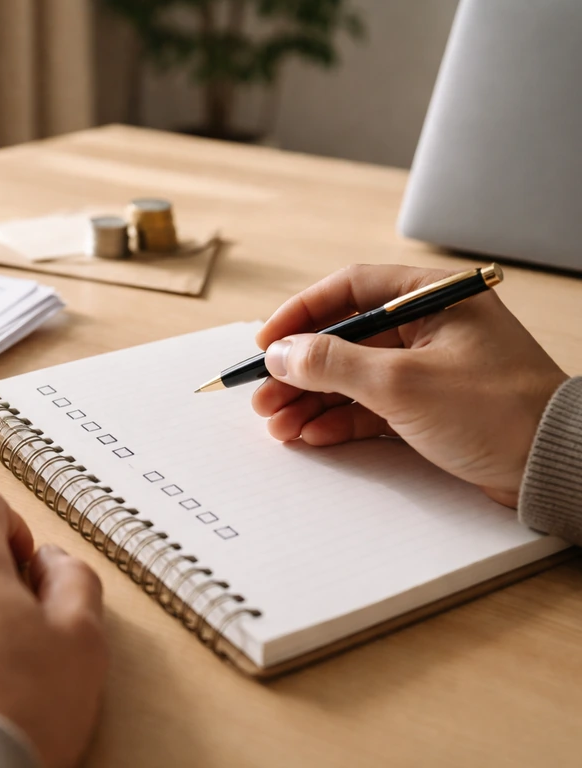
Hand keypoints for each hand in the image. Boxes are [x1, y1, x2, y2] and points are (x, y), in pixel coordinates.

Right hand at [251, 264, 567, 506]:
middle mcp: (427, 325)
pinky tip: (312, 435)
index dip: (300, 315)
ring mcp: (427, 367)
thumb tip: (282, 353)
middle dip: (299, 371)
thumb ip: (334, 363)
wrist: (554, 467)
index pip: (348, 290)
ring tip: (278, 425)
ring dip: (311, 400)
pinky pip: (369, 405)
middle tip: (264, 396)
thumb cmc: (498, 411)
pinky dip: (338, 420)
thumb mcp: (402, 382)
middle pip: (343, 338)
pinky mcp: (428, 405)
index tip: (267, 343)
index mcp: (431, 297)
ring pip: (351, 376)